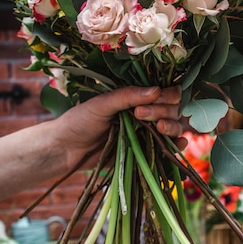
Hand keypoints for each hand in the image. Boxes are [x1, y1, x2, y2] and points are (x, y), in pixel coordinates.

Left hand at [57, 85, 185, 170]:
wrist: (66, 150)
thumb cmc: (79, 121)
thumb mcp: (101, 104)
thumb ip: (127, 96)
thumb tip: (156, 90)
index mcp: (136, 98)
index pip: (165, 92)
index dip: (167, 94)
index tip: (154, 98)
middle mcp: (146, 114)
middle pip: (173, 110)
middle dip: (163, 111)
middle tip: (140, 115)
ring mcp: (147, 134)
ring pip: (174, 129)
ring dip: (172, 127)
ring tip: (158, 128)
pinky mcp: (145, 153)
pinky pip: (168, 150)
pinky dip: (177, 147)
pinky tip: (177, 145)